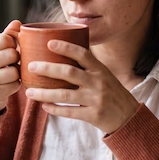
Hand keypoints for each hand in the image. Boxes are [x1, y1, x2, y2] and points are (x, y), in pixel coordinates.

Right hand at [0, 20, 21, 114]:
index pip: (4, 38)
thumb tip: (17, 23)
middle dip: (17, 58)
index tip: (11, 49)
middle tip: (13, 63)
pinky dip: (16, 85)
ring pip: (14, 71)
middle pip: (11, 54)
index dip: (13, 43)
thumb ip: (6, 36)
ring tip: (11, 74)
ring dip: (17, 73)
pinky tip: (8, 85)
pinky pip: (15, 85)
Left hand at [24, 40, 139, 133]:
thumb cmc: (112, 93)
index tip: (49, 43)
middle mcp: (98, 82)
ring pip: (65, 95)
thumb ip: (87, 67)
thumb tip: (63, 53)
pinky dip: (55, 109)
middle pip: (69, 72)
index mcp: (100, 70)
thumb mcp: (105, 75)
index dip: (66, 47)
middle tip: (31, 66)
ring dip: (45, 93)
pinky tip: (44, 106)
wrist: (129, 117)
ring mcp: (96, 99)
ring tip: (29, 91)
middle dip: (48, 69)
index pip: (83, 54)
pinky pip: (70, 112)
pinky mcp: (93, 115)